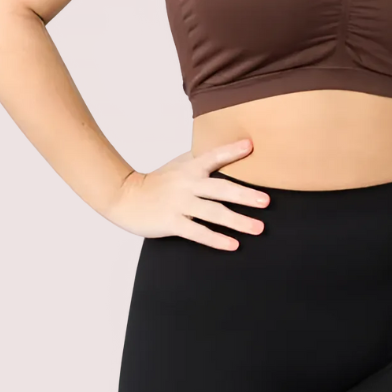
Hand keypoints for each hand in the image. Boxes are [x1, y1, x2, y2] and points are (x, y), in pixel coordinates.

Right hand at [104, 138, 270, 249]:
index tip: (251, 146)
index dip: (232, 151)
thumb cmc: (157, 181)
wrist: (125, 197)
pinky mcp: (172, 223)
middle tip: (266, 201)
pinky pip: (197, 232)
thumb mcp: (179, 165)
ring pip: (213, 213)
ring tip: (258, 228)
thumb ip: (201, 159)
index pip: (213, 156)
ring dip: (238, 221)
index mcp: (190, 168)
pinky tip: (232, 244)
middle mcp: (187, 184)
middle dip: (245, 195)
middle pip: (220, 189)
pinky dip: (216, 239)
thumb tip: (229, 149)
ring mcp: (179, 204)